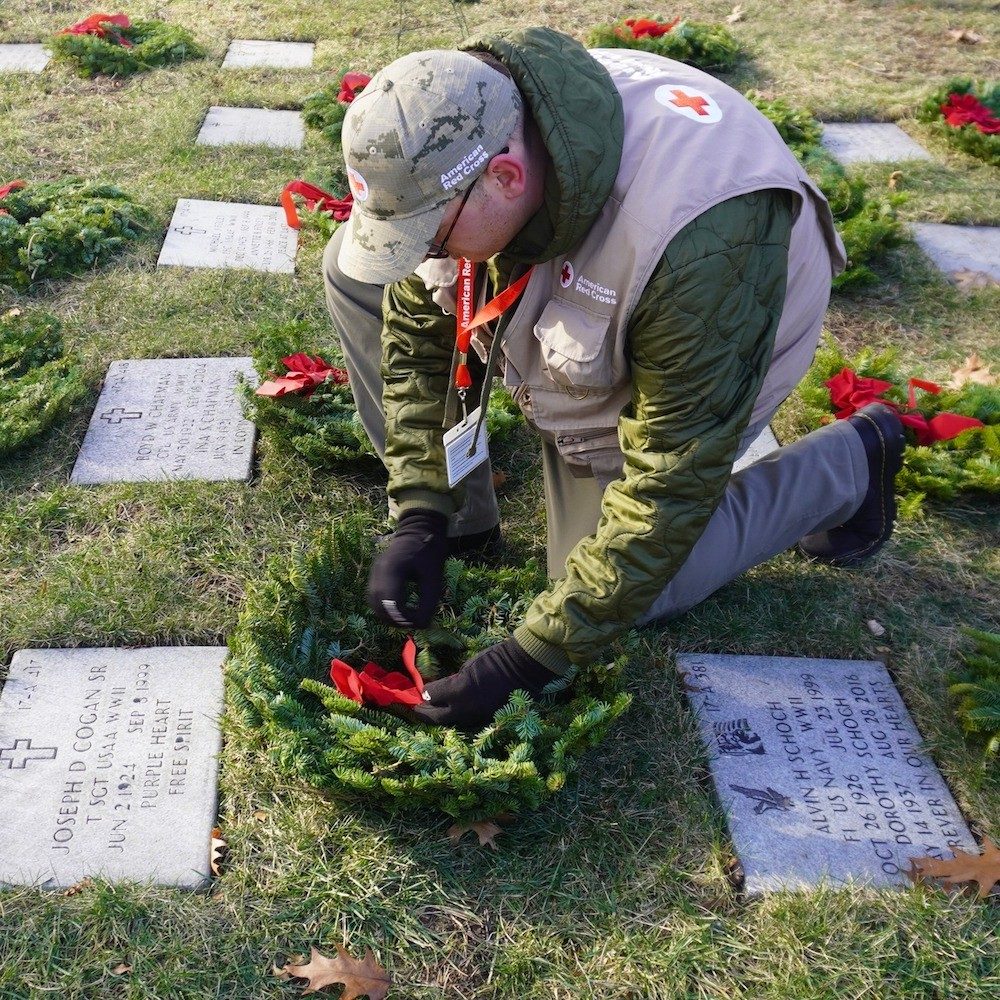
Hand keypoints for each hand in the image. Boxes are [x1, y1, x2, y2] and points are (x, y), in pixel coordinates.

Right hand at [367, 509, 448, 627]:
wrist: (418, 532)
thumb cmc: (429, 553)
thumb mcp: (434, 577)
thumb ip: (429, 602)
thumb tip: (422, 625)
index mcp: (393, 567)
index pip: (391, 601)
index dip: (403, 616)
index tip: (418, 621)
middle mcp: (378, 570)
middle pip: (378, 605)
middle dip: (394, 619)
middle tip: (413, 624)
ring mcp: (373, 573)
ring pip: (373, 604)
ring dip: (388, 617)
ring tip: (407, 619)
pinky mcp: (373, 576)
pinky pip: (374, 599)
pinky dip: (384, 609)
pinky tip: (400, 611)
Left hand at [412, 637, 557, 728]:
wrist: (523, 667)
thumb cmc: (495, 659)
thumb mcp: (468, 665)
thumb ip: (453, 679)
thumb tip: (442, 688)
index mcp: (458, 689)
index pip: (431, 695)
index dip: (423, 693)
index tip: (419, 691)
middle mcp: (465, 708)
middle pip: (436, 717)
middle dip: (424, 713)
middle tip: (416, 708)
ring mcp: (477, 717)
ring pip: (451, 722)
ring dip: (440, 717)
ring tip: (432, 711)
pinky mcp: (487, 720)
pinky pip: (466, 722)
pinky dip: (457, 718)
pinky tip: (453, 712)